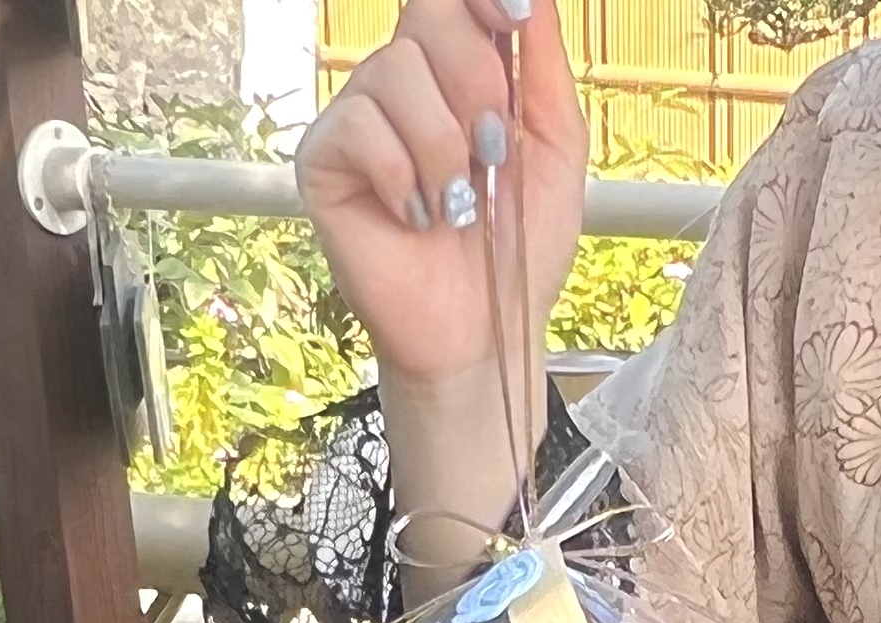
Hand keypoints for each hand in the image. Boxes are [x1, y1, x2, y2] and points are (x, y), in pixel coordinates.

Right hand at [293, 0, 586, 391]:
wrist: (484, 331)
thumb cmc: (516, 249)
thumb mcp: (555, 149)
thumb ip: (545, 65)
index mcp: (457, 70)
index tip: (511, 16)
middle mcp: (404, 82)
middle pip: (426, 13)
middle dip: (474, 80)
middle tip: (491, 154)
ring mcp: (360, 118)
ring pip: (396, 71)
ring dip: (443, 147)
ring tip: (456, 206)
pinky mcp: (325, 160)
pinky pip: (360, 126)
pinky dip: (403, 177)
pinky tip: (416, 218)